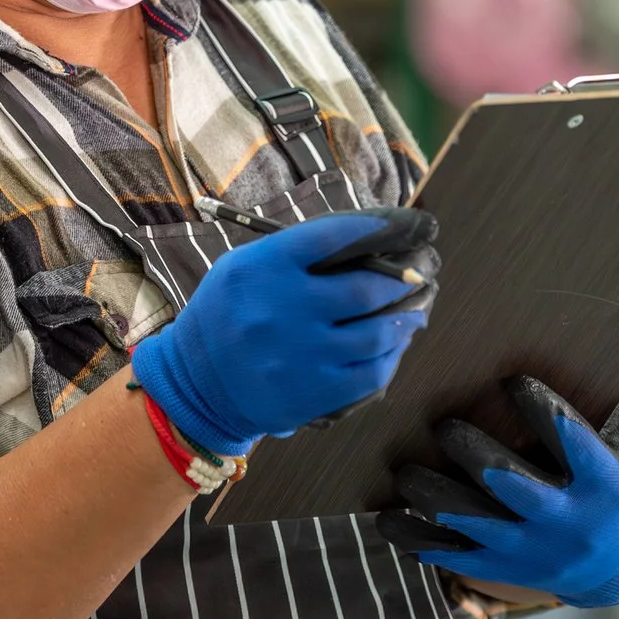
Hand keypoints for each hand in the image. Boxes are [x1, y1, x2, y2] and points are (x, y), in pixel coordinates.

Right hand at [132, 208, 438, 456]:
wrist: (196, 382)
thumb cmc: (227, 315)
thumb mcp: (245, 266)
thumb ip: (296, 252)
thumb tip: (365, 242)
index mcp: (265, 266)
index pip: (335, 235)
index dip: (380, 228)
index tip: (408, 228)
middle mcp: (284, 308)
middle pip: (367, 289)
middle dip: (404, 281)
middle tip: (423, 275)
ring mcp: (302, 354)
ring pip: (378, 333)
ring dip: (406, 319)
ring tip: (417, 310)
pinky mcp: (314, 391)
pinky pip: (372, 372)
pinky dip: (393, 355)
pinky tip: (396, 344)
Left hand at [376, 320, 618, 608]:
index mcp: (607, 487)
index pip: (574, 446)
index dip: (543, 413)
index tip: (513, 379)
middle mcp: (569, 524)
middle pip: (512, 487)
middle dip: (474, 454)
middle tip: (443, 423)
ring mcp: (532, 552)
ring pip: (474, 524)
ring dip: (434, 497)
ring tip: (404, 469)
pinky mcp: (503, 569)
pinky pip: (452, 557)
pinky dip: (417, 539)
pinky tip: (387, 516)